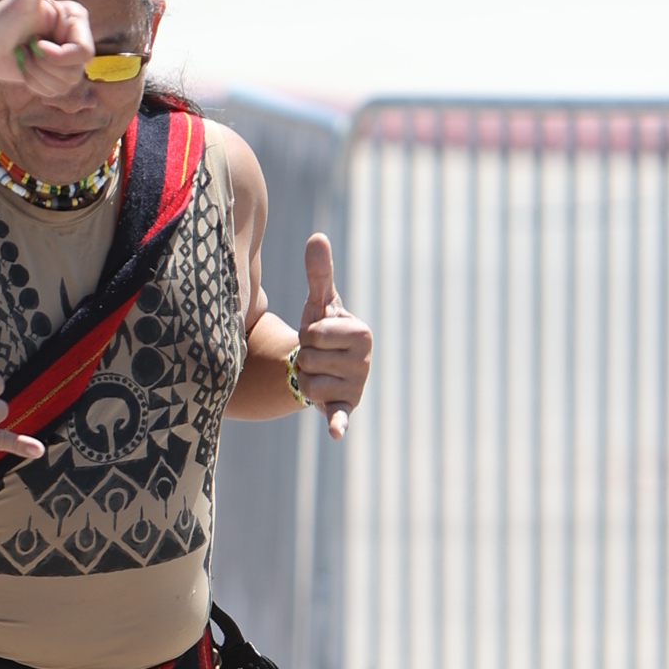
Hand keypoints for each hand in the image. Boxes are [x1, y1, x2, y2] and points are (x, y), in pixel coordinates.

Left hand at [0, 0, 94, 97]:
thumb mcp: (22, 0)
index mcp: (73, 20)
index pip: (85, 52)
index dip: (59, 56)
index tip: (36, 45)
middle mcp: (73, 38)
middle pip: (76, 71)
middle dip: (45, 66)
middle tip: (26, 48)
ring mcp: (63, 58)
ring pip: (65, 85)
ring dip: (37, 75)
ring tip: (23, 56)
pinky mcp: (52, 76)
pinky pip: (55, 93)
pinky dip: (35, 84)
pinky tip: (24, 68)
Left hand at [293, 233, 369, 440]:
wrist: (323, 365)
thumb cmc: (322, 329)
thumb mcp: (320, 302)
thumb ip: (319, 272)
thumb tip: (317, 236)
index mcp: (362, 332)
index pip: (313, 333)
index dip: (307, 333)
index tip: (319, 335)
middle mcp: (365, 361)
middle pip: (308, 359)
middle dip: (303, 356)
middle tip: (317, 355)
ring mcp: (357, 386)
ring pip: (307, 383)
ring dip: (303, 378)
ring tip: (317, 372)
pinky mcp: (346, 408)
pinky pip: (340, 415)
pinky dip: (338, 423)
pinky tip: (336, 432)